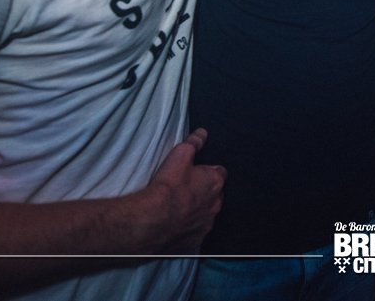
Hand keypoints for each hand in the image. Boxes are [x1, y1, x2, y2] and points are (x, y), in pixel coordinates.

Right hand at [147, 128, 226, 253]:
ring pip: (207, 215)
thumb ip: (193, 143)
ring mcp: (206, 225)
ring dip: (198, 211)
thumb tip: (202, 133)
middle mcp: (215, 205)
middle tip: (188, 189)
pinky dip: (189, 228)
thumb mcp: (180, 155)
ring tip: (181, 208)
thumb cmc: (168, 185)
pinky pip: (195, 233)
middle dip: (206, 192)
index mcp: (215, 183)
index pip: (220, 173)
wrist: (154, 220)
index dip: (209, 171)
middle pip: (215, 195)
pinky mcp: (195, 241)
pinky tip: (176, 225)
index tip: (199, 171)